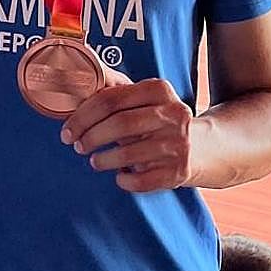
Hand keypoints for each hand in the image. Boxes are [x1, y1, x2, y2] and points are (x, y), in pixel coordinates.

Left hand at [60, 78, 194, 192]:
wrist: (203, 147)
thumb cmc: (157, 120)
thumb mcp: (143, 99)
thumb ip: (113, 94)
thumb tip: (70, 93)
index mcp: (159, 89)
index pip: (110, 99)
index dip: (83, 116)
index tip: (67, 130)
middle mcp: (173, 114)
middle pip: (118, 124)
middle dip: (90, 137)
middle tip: (77, 145)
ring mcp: (179, 143)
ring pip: (127, 154)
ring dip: (103, 160)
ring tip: (94, 161)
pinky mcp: (180, 171)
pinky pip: (141, 180)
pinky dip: (123, 180)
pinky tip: (119, 176)